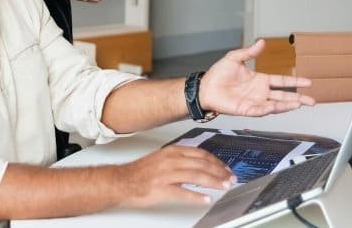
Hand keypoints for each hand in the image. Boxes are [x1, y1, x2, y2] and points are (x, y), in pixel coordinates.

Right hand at [116, 145, 235, 207]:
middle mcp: (171, 161)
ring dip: (213, 181)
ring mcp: (166, 174)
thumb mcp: (163, 158)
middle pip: (201, 164)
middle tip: (230, 178)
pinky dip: (196, 196)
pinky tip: (205, 199)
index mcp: (172, 152)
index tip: (226, 168)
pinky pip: (182, 192)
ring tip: (224, 186)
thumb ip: (181, 158)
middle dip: (219, 171)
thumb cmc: (141, 172)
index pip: (200, 154)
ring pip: (196, 176)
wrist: (122, 181)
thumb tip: (199, 162)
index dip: (216, 161)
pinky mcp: (162, 189)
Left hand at [199, 39, 314, 115]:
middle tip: (312, 101)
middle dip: (298, 98)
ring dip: (287, 105)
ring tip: (300, 104)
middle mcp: (260, 92)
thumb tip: (262, 41)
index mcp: (260, 80)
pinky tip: (277, 107)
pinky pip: (260, 110)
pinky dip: (269, 109)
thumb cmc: (218, 74)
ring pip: (275, 105)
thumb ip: (250, 51)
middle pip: (284, 96)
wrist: (205, 87)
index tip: (308, 82)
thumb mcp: (235, 58)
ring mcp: (255, 102)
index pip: (282, 81)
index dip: (295, 82)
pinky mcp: (247, 109)